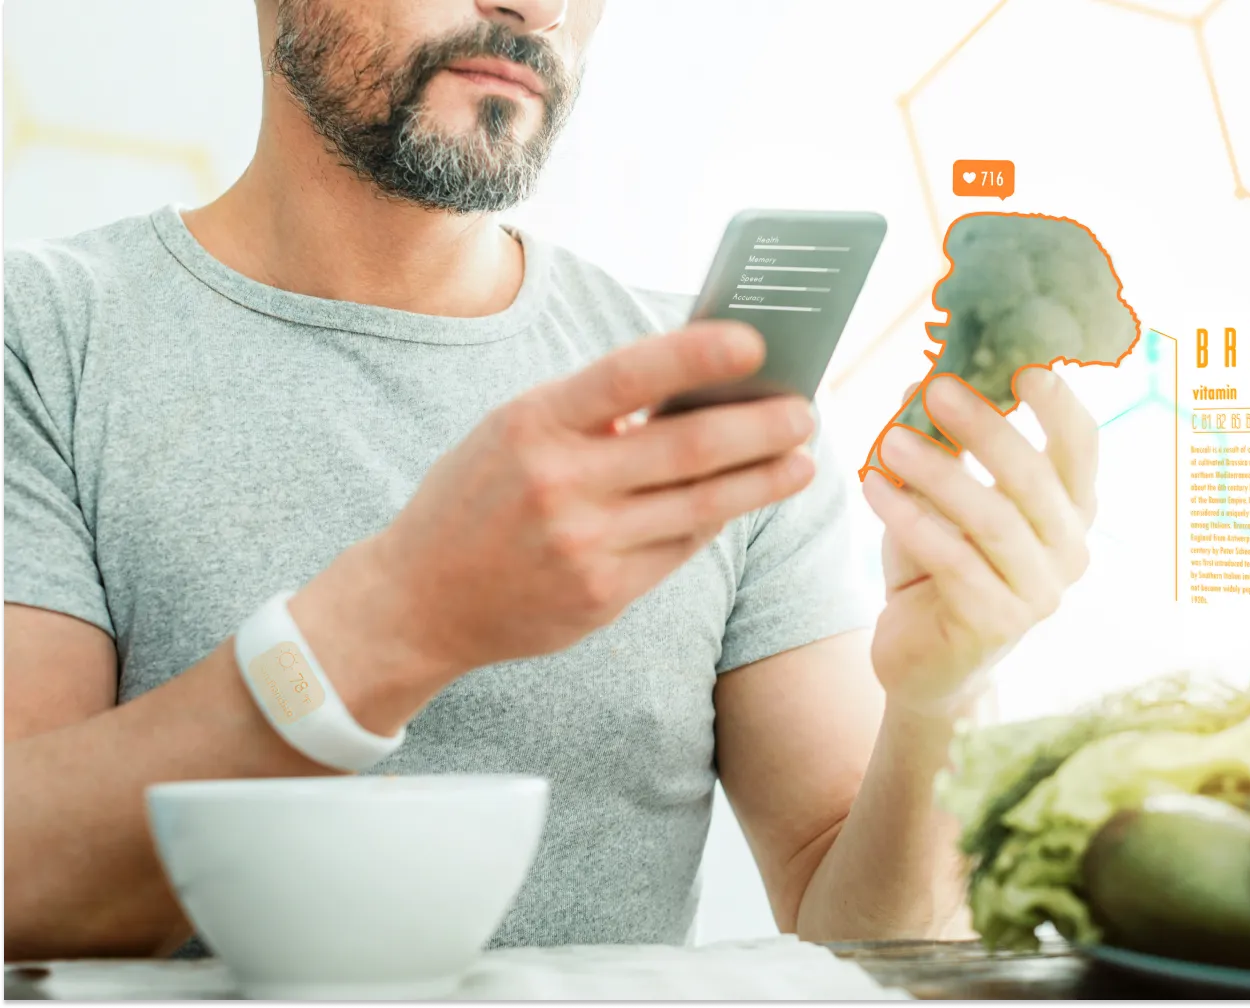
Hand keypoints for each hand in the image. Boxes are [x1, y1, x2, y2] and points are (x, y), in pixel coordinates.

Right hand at [308, 321, 815, 683]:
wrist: (418, 600)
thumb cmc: (477, 497)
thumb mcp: (515, 433)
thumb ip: (592, 414)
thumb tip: (697, 392)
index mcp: (534, 423)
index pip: (628, 375)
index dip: (696, 354)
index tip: (756, 339)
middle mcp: (560, 484)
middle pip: (687, 450)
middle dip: (761, 428)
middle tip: (806, 412)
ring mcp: (583, 545)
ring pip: (700, 507)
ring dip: (762, 482)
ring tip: (800, 462)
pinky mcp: (602, 595)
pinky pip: (679, 551)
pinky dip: (714, 521)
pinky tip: (744, 501)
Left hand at [862, 369, 1097, 719]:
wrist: (922, 661)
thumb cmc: (938, 567)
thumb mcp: (941, 495)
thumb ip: (944, 444)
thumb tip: (922, 377)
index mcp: (1069, 508)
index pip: (1081, 447)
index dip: (1058, 404)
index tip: (1023, 361)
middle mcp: (1069, 550)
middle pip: (1035, 478)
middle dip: (985, 427)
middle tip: (936, 388)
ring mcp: (1039, 593)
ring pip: (993, 520)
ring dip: (939, 473)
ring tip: (888, 440)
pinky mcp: (997, 625)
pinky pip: (955, 562)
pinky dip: (912, 520)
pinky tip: (874, 489)